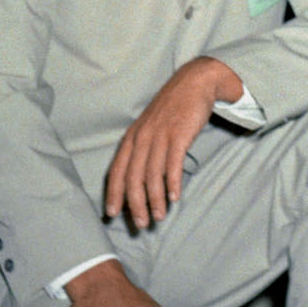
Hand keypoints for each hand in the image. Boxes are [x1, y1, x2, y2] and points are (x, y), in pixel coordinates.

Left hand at [102, 57, 242, 230]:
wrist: (194, 82)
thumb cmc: (172, 108)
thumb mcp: (149, 126)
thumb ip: (143, 149)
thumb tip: (139, 178)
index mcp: (132, 137)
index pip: (118, 170)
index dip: (114, 193)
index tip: (113, 214)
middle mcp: (142, 137)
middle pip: (134, 177)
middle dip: (136, 204)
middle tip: (142, 224)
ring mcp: (160, 135)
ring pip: (152, 175)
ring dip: (155, 199)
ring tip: (159, 216)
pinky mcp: (179, 134)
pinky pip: (172, 164)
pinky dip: (172, 183)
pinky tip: (175, 197)